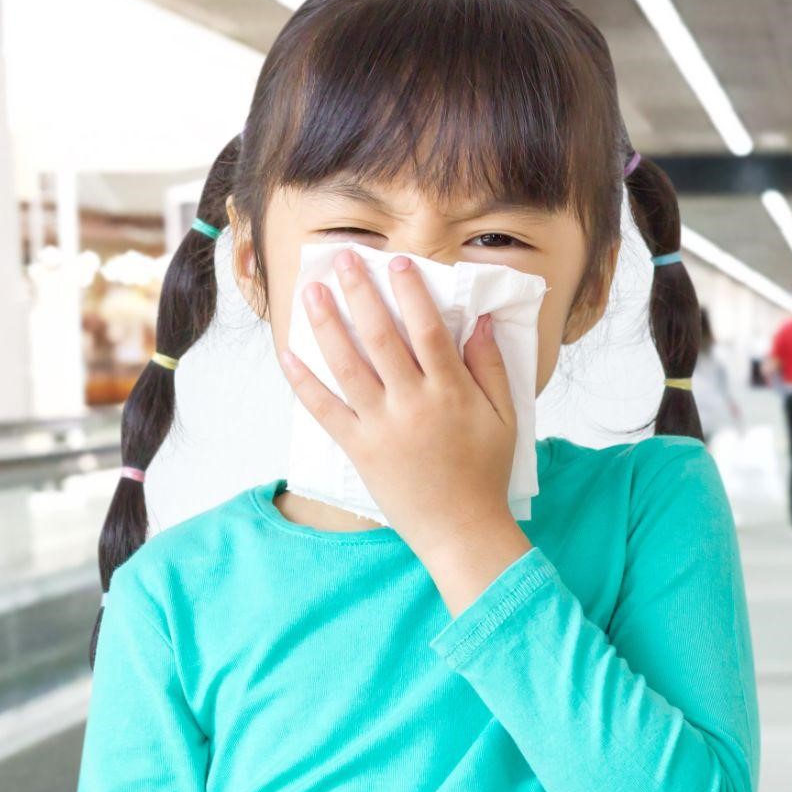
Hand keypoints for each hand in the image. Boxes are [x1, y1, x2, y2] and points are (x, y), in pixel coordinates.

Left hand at [279, 251, 532, 611]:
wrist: (461, 530)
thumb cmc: (485, 473)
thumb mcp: (504, 418)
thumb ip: (490, 368)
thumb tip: (479, 322)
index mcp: (451, 393)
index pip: (428, 330)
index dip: (411, 293)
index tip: (396, 263)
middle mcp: (413, 404)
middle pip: (381, 338)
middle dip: (360, 294)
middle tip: (343, 261)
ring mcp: (382, 427)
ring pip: (347, 366)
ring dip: (327, 325)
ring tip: (312, 292)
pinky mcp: (359, 450)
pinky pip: (325, 410)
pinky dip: (304, 382)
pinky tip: (288, 354)